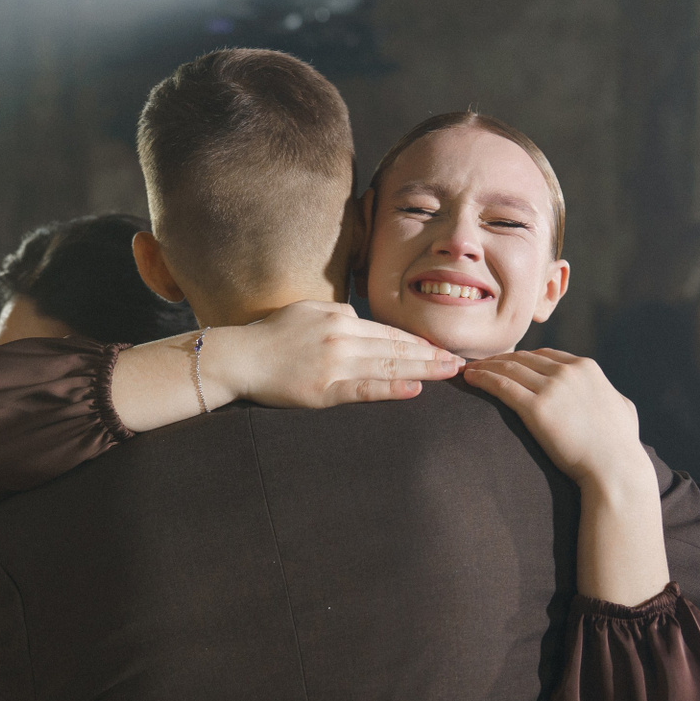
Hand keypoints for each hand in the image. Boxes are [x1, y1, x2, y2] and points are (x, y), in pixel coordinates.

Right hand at [212, 302, 463, 407]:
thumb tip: (362, 321)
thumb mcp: (307, 311)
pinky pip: (364, 388)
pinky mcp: (323, 389)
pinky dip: (391, 388)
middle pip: (396, 346)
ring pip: (388, 365)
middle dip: (432, 354)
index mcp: (339, 317)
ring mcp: (334, 363)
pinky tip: (414, 389)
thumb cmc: (270, 336)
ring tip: (450, 372)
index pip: (388, 331)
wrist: (239, 356)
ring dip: (424, 369)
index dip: (418, 341)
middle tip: (461, 362)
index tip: (441, 348)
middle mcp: (341, 336)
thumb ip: (337, 316)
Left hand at [462, 350, 647, 492]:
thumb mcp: (622, 408)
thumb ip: (609, 394)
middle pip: (522, 358)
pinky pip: (502, 386)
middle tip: (478, 364)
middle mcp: (568, 371)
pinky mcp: (537, 408)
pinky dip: (482, 379)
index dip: (520, 358)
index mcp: (586, 368)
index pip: (544, 355)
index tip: (505, 363)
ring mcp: (552, 388)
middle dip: (498, 359)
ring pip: (509, 368)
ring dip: (485, 366)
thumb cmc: (621, 445)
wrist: (615, 468)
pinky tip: (469, 379)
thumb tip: (609, 395)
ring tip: (468, 371)